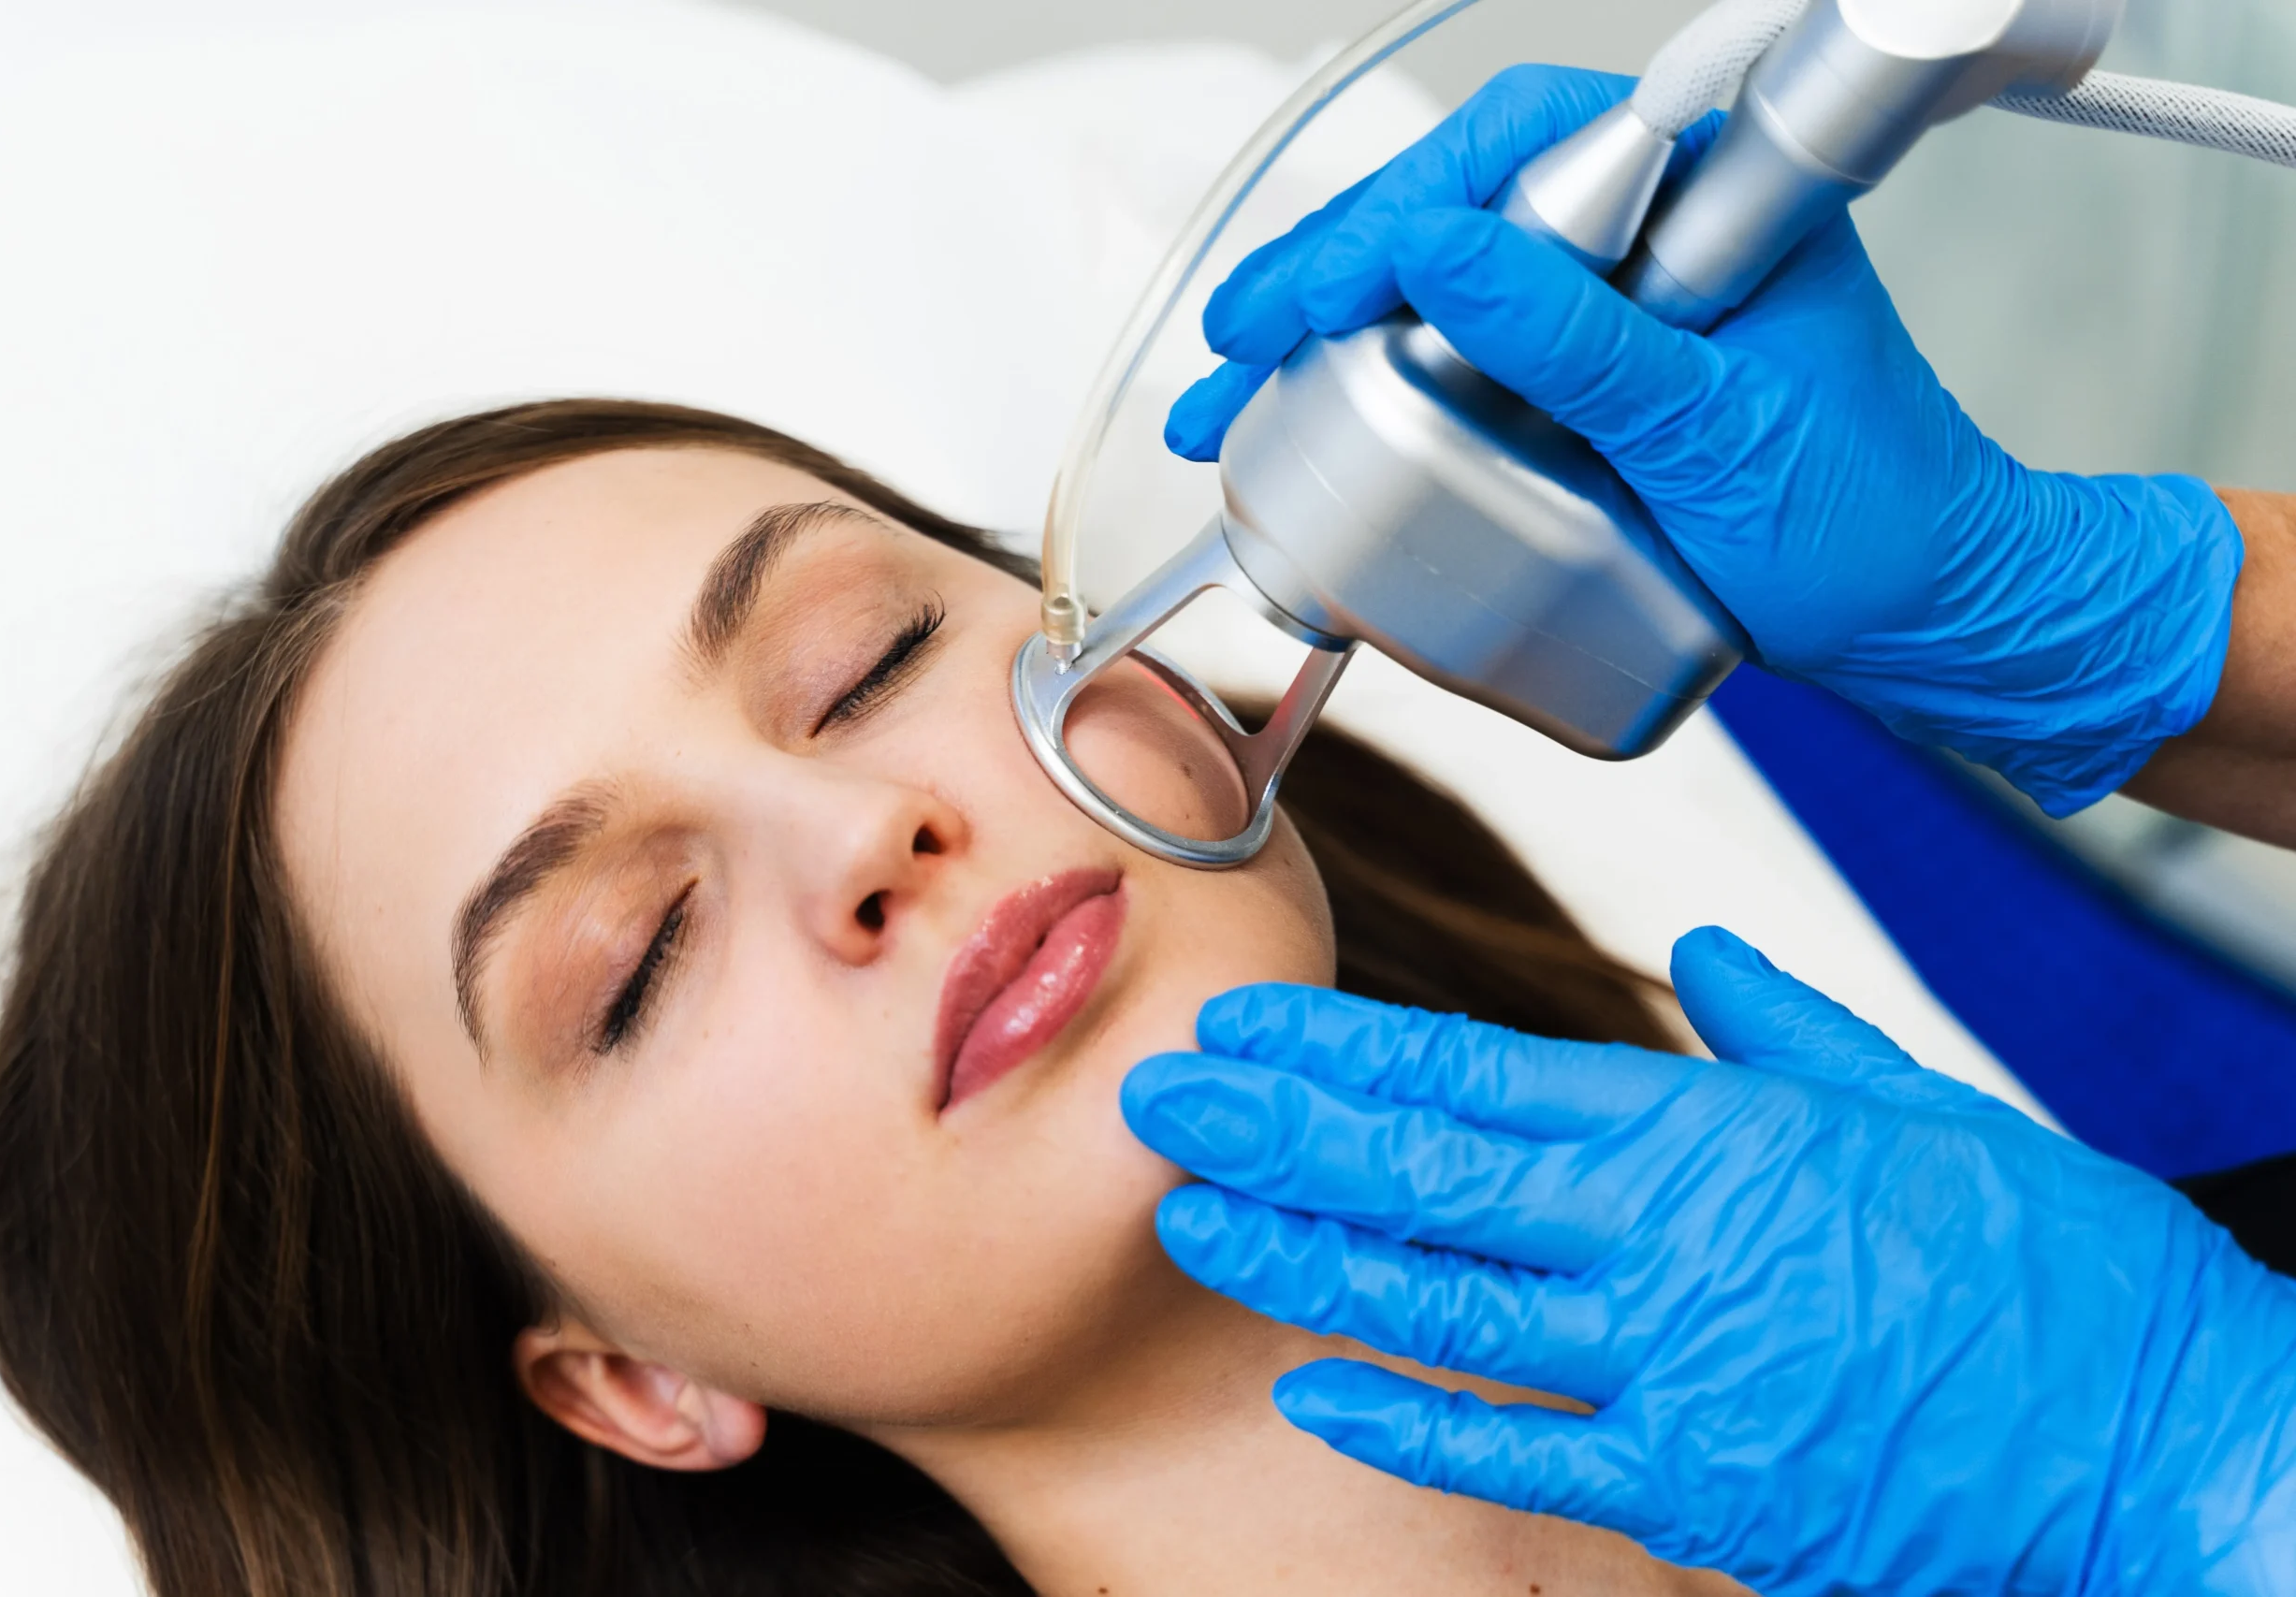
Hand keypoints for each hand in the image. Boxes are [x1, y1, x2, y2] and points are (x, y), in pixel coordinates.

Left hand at [1119, 929, 2295, 1595]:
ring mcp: (1676, 1366)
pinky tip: (1313, 1392)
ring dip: (1303, 1258)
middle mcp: (1670, 1237)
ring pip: (1442, 1304)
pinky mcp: (1701, 1485)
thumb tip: (1699, 951)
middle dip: (1278, 1134)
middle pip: (1427, 1175)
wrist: (2167, 1428)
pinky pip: (1520, 1448)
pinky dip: (1407, 1421)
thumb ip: (1781, 1022)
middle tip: (1161, 1101)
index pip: (1480, 1074)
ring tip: (1193, 1218)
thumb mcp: (1917, 1096)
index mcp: (1714, 1127)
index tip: (1246, 1029)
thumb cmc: (2055, 1261)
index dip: (1343, 1052)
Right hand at [1168, 64, 2242, 815]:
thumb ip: (1577, 336)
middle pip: (1458, 213)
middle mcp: (1655, 233)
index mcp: (1709, 195)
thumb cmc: (1868, 522)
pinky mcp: (1593, 385)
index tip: (1317, 295)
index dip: (1400, 211)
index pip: (1523, 149)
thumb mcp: (1711, 428)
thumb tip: (1435, 253)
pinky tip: (1309, 430)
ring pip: (1445, 288)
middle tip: (1236, 345)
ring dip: (1328, 341)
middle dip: (1329, 277)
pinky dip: (1380, 392)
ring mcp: (1619, 311)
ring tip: (1230, 404)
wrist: (1924, 620)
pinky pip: (1469, 361)